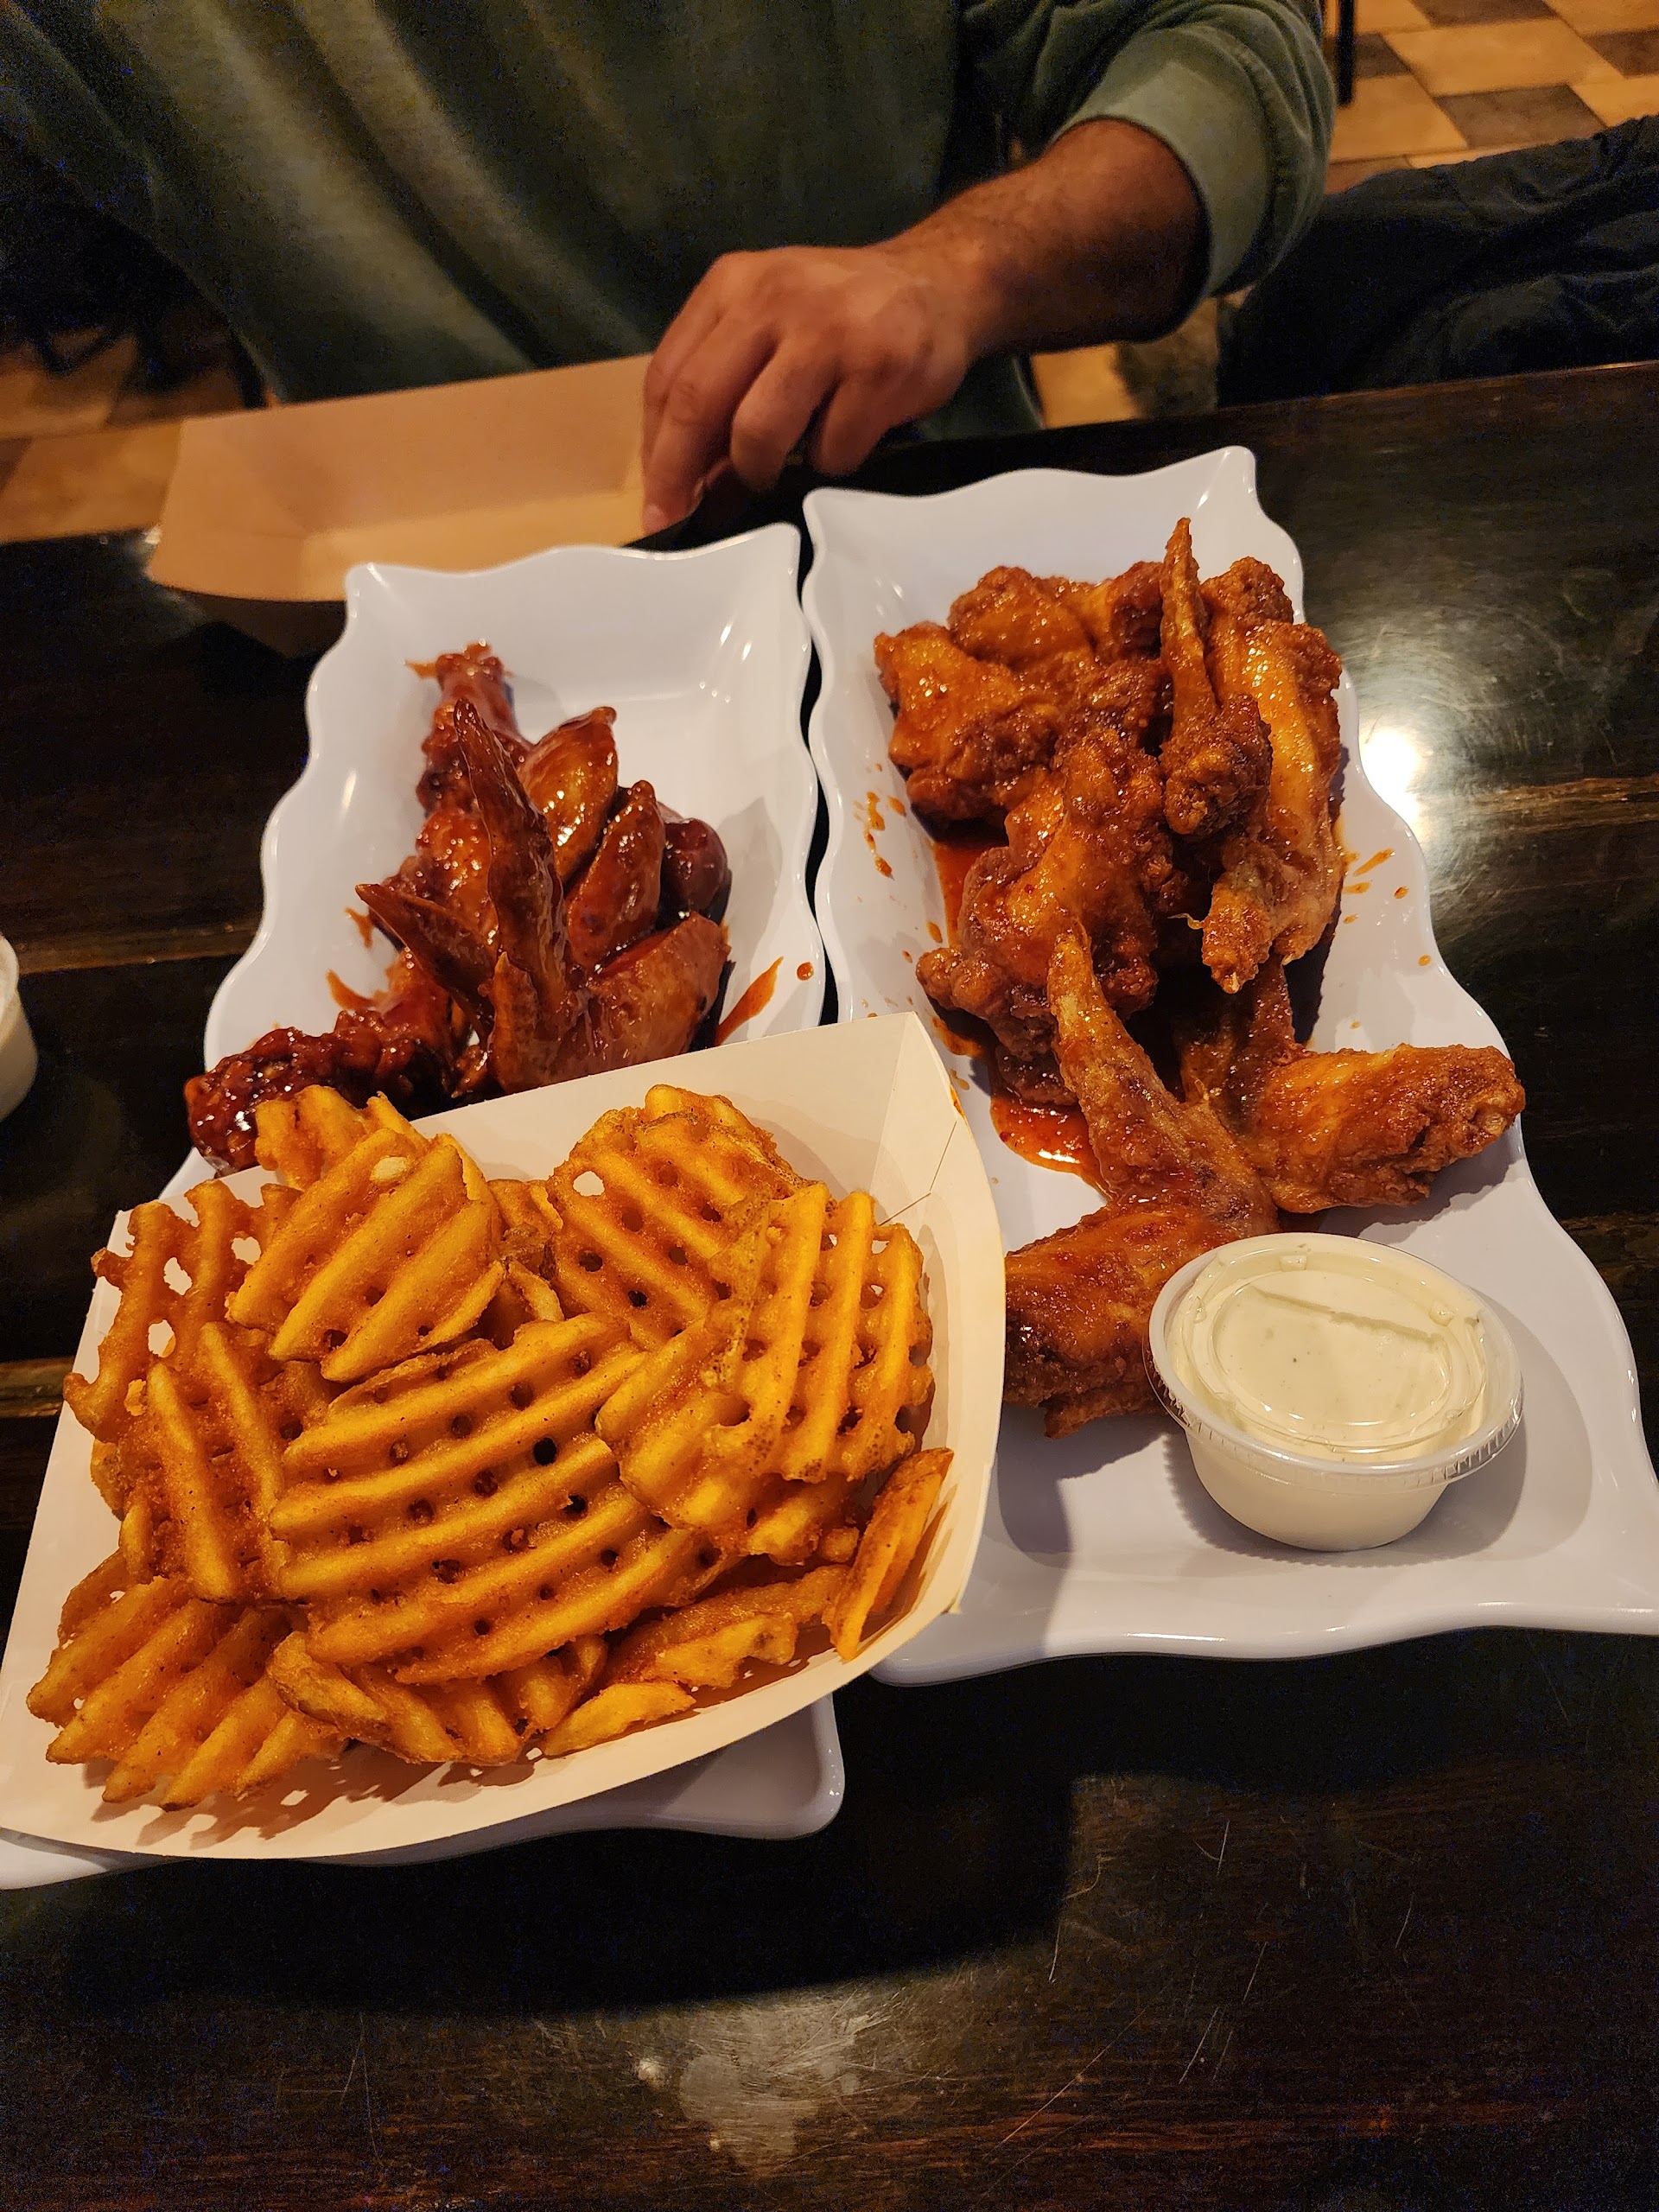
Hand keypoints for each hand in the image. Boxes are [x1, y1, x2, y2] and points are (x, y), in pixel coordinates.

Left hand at [639, 121, 1203, 533]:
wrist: (940, 284)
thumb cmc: (842, 318)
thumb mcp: (770, 325)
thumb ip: (724, 386)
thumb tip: (688, 483)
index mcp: (733, 286)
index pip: (668, 377)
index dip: (657, 451)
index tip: (657, 505)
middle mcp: (773, 299)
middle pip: (698, 404)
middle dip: (684, 477)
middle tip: (686, 524)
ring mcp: (829, 333)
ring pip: (758, 434)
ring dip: (761, 474)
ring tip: (780, 475)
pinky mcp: (880, 371)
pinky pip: (831, 451)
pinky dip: (830, 464)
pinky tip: (845, 442)